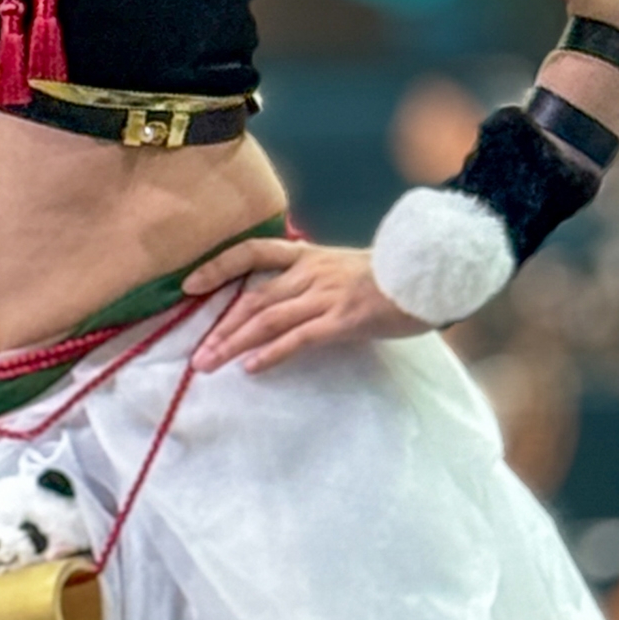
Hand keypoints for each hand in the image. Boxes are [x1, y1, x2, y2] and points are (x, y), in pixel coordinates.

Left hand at [182, 237, 428, 374]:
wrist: (429, 274)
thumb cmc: (389, 276)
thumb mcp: (342, 267)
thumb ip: (311, 278)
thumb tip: (283, 297)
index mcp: (307, 256)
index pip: (252, 252)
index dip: (218, 266)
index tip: (189, 285)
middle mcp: (309, 273)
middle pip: (252, 299)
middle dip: (220, 328)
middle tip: (195, 356)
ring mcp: (325, 296)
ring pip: (267, 319)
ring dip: (234, 344)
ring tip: (209, 364)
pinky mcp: (343, 320)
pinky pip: (299, 337)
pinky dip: (272, 353)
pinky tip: (252, 368)